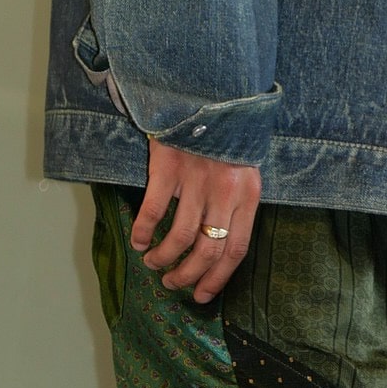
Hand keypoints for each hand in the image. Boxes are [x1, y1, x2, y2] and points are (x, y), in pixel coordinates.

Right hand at [133, 138, 261, 305]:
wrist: (204, 93)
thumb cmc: (224, 137)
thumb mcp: (243, 170)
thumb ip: (236, 203)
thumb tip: (219, 247)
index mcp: (248, 195)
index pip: (236, 249)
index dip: (218, 277)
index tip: (202, 294)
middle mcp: (225, 191)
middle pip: (208, 249)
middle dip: (189, 274)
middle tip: (172, 283)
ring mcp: (197, 179)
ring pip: (181, 236)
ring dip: (165, 258)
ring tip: (154, 264)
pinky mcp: (169, 166)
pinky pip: (154, 210)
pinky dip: (144, 231)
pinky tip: (139, 240)